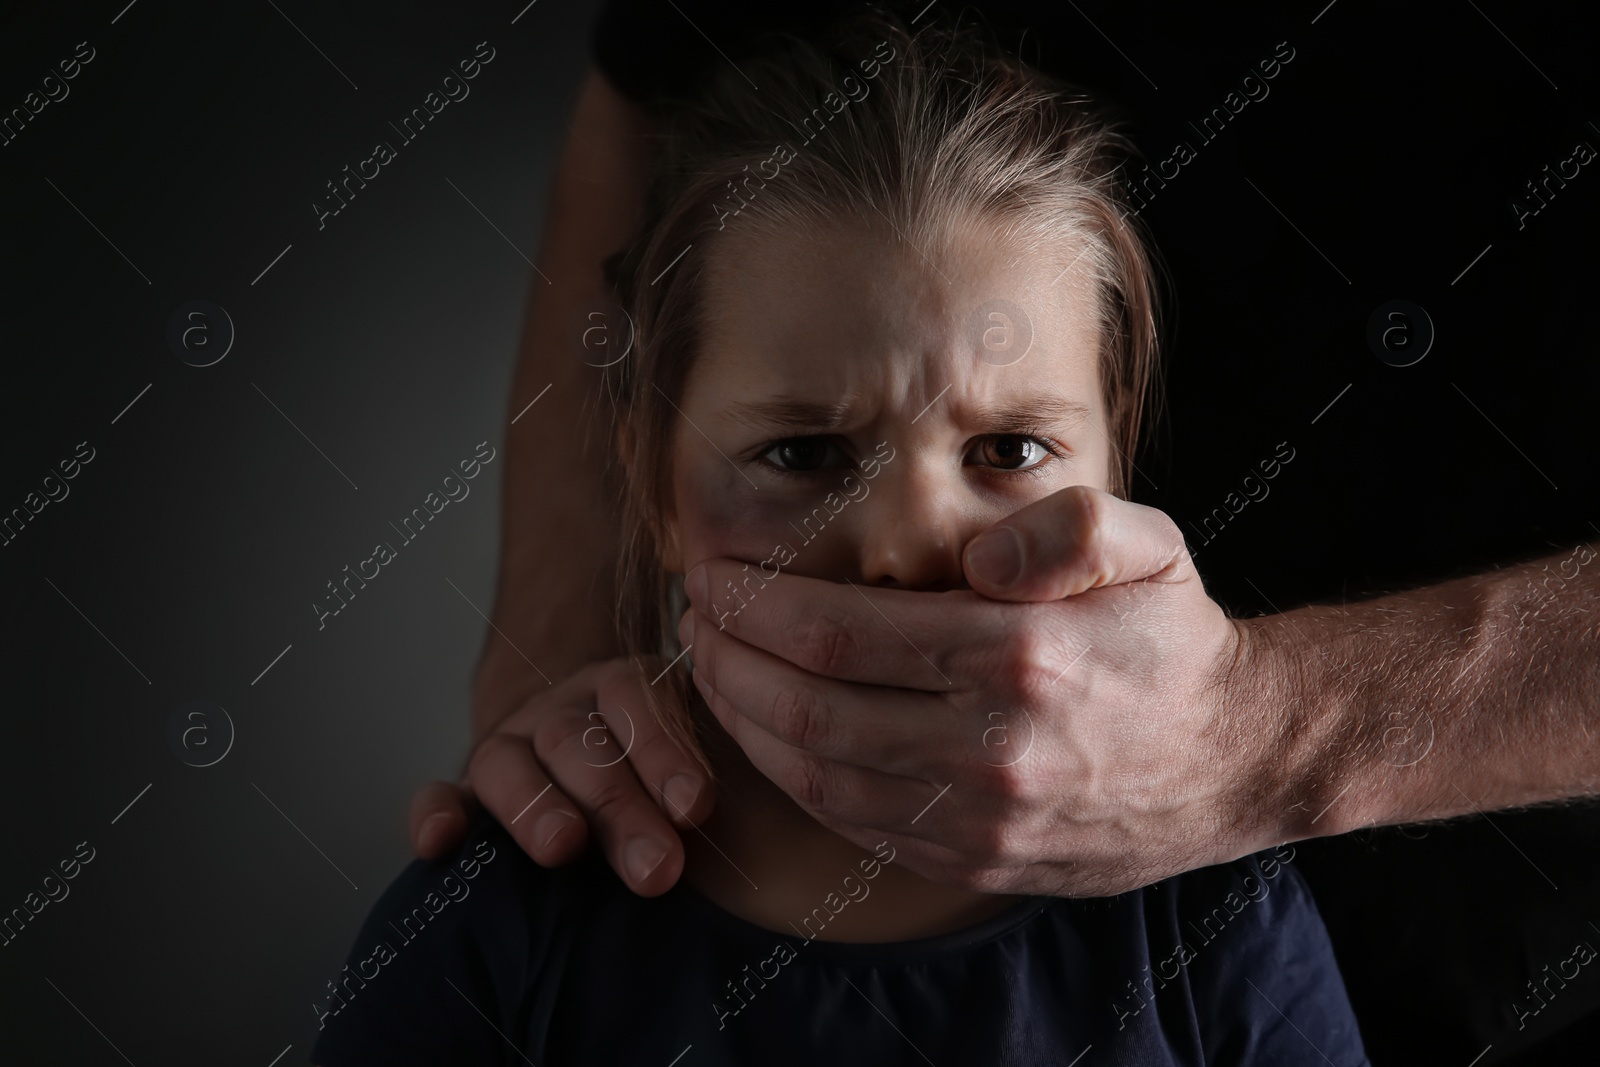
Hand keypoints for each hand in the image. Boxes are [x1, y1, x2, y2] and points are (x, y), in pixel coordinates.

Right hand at [408, 659, 714, 895]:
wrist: (605, 765)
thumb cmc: (672, 778)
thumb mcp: (697, 759)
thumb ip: (708, 774)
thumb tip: (729, 810)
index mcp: (628, 687)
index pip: (640, 702)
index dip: (666, 752)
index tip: (695, 808)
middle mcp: (564, 710)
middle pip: (580, 742)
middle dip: (618, 805)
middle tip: (656, 866)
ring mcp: (511, 745)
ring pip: (507, 762)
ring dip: (534, 805)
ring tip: (561, 848)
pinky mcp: (468, 792)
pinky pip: (443, 794)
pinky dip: (435, 814)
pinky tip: (439, 843)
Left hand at [680, 485, 1279, 896]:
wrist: (1233, 760)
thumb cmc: (1172, 640)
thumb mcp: (1150, 544)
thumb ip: (1064, 527)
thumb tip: (974, 553)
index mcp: (1017, 658)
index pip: (837, 634)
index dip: (755, 605)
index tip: (711, 576)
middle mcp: (990, 748)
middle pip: (806, 709)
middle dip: (728, 660)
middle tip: (694, 620)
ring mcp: (980, 818)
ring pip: (817, 777)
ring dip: (745, 722)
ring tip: (715, 672)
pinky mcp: (975, 861)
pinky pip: (855, 826)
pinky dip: (795, 779)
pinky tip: (773, 734)